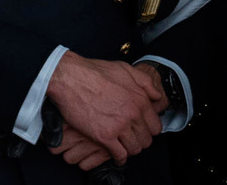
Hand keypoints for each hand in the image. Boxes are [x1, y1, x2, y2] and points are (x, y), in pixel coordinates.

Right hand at [46, 51, 163, 164]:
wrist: (69, 77)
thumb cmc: (93, 71)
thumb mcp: (124, 68)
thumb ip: (145, 82)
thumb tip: (157, 96)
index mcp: (140, 99)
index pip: (155, 126)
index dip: (148, 129)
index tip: (140, 130)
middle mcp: (133, 114)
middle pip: (146, 139)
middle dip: (139, 140)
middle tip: (131, 139)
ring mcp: (119, 126)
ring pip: (134, 148)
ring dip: (130, 149)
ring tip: (123, 147)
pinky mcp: (104, 136)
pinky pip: (119, 154)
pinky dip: (119, 158)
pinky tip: (116, 156)